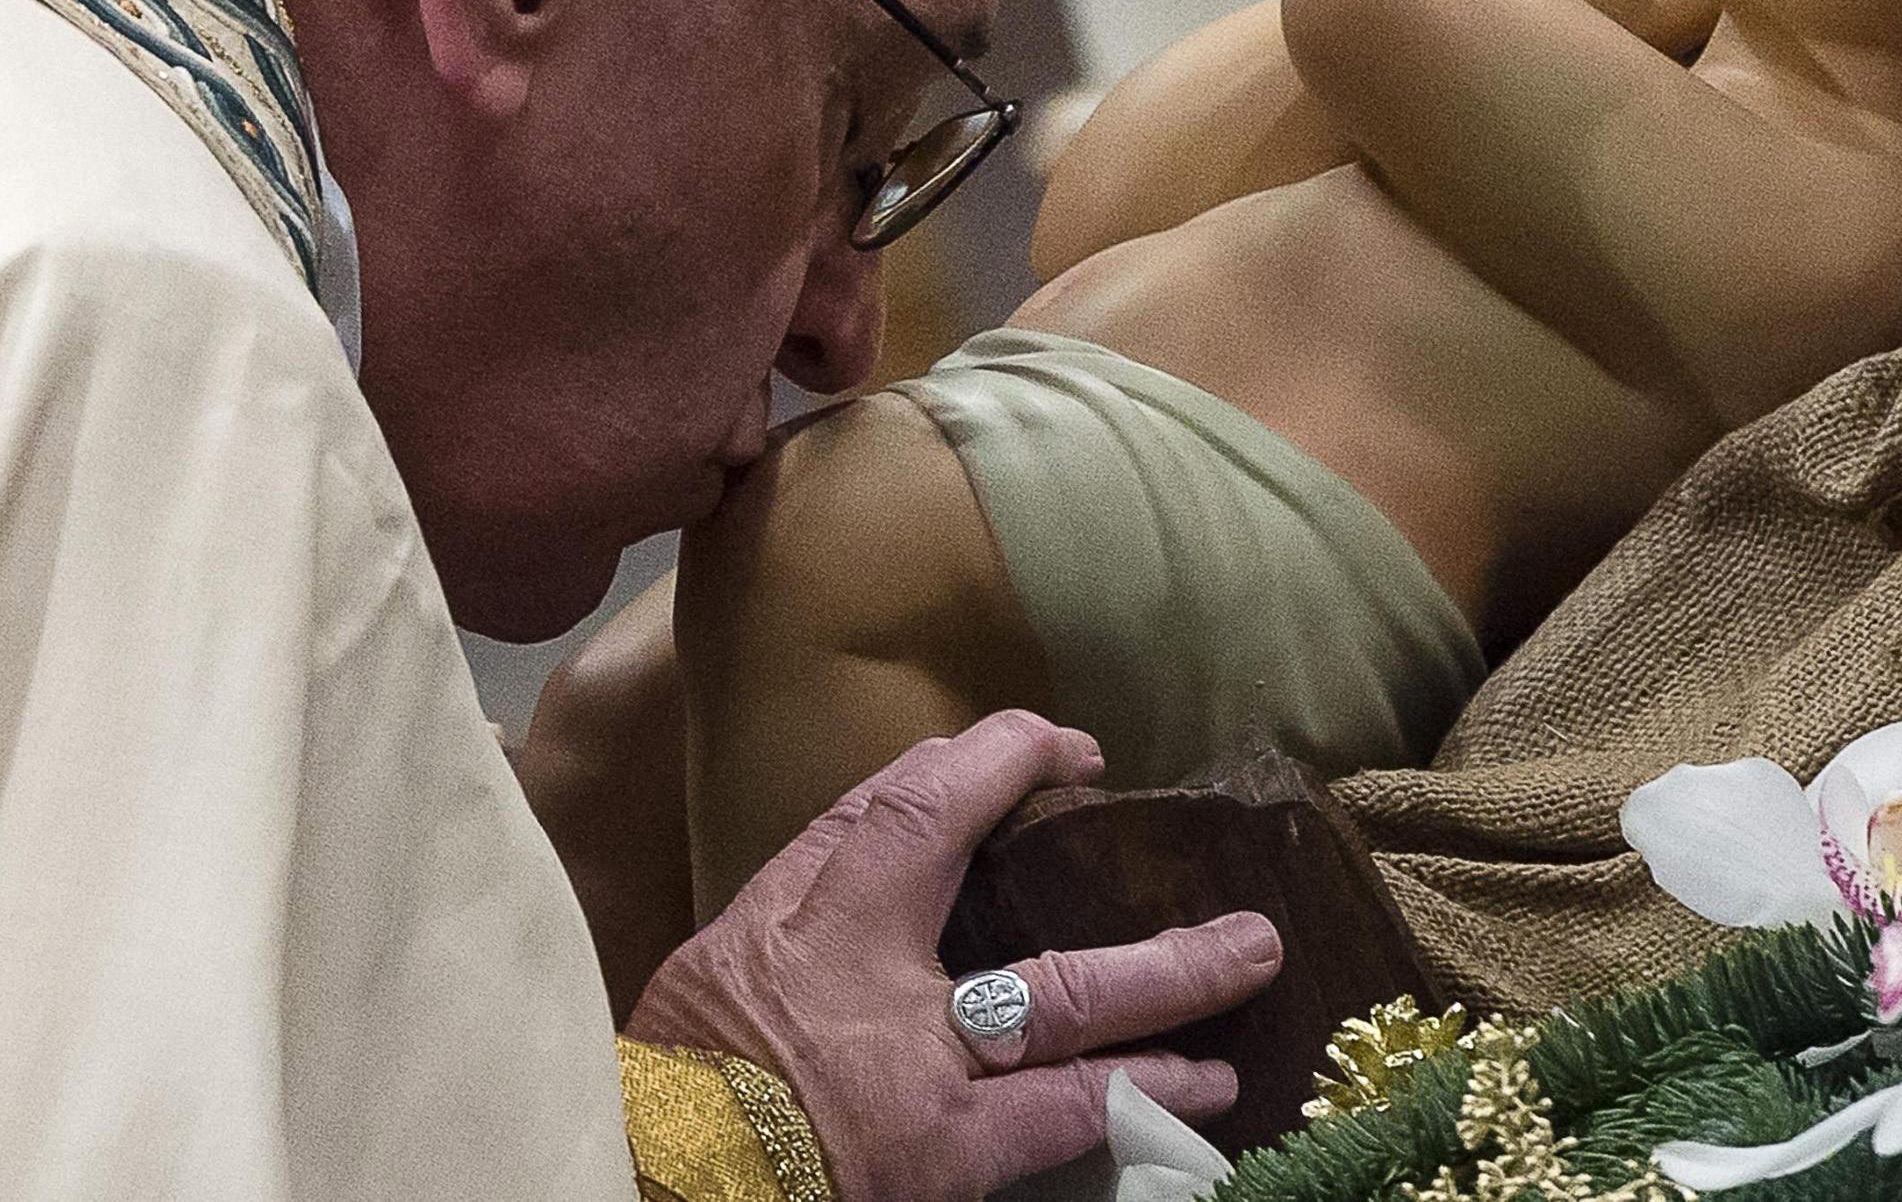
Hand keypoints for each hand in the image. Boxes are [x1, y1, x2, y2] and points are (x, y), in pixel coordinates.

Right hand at [627, 710, 1283, 1200]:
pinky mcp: (945, 1160)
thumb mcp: (717, 964)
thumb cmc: (671, 1085)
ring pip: (1070, 1005)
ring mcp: (920, 1075)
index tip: (1057, 744)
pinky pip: (1067, 1120)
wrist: (652, 1186)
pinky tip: (1206, 1091)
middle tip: (1188, 841)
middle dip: (1096, 848)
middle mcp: (874, 984)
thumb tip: (895, 839)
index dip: (994, 761)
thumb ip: (806, 899)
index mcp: (804, 921)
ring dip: (1171, 983)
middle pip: (1008, 890)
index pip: (906, 807)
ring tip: (1250, 964)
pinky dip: (1144, 1100)